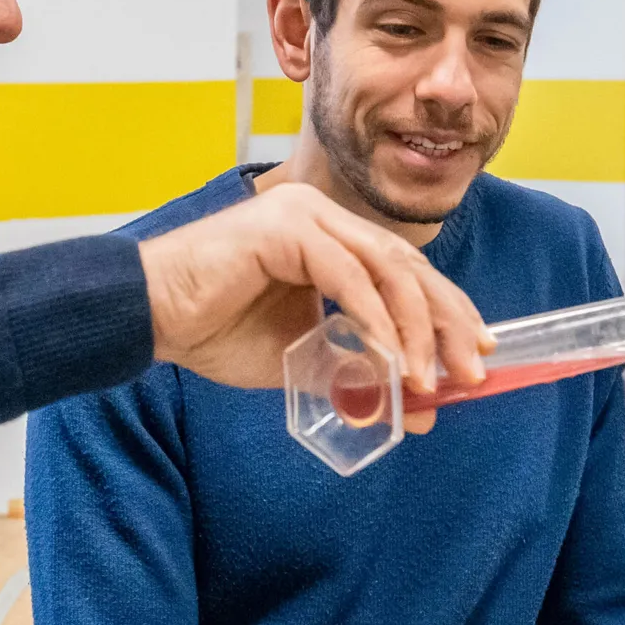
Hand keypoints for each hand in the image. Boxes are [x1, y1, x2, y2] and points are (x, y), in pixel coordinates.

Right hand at [137, 183, 491, 426]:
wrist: (147, 317)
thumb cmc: (213, 331)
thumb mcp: (302, 360)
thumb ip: (357, 374)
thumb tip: (419, 409)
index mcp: (329, 235)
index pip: (405, 271)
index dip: (446, 311)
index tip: (477, 352)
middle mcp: (323, 215)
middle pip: (408, 266)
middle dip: (446, 320)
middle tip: (472, 368)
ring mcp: (305, 215)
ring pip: (386, 268)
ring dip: (414, 327)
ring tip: (428, 377)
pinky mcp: (285, 228)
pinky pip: (346, 276)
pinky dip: (372, 320)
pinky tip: (388, 358)